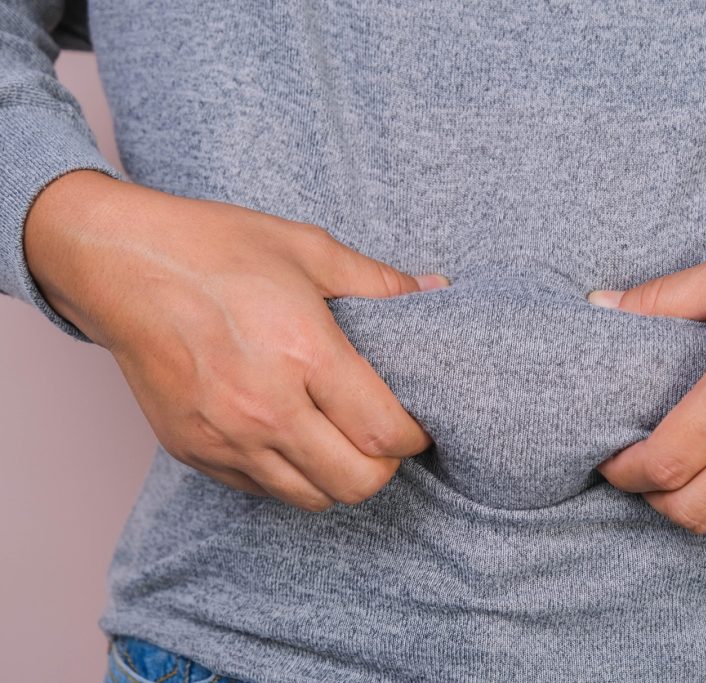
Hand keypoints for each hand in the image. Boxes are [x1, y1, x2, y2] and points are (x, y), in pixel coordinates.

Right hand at [25, 170, 447, 510]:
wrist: (120, 263)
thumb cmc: (215, 249)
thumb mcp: (307, 249)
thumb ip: (378, 281)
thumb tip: (434, 289)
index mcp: (303, 352)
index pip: (383, 430)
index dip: (415, 436)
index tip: (417, 425)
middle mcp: (265, 406)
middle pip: (356, 482)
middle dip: (384, 465)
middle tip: (382, 436)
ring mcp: (225, 435)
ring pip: (311, 498)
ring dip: (338, 477)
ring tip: (339, 439)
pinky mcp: (193, 450)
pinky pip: (262, 490)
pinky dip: (289, 475)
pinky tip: (291, 436)